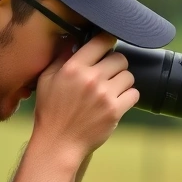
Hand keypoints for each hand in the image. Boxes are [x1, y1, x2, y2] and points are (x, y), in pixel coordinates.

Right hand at [31, 32, 137, 161]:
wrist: (59, 142)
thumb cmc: (51, 111)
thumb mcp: (47, 79)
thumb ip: (61, 57)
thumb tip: (74, 39)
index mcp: (74, 68)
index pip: (101, 41)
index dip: (108, 41)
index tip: (108, 45)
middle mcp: (91, 79)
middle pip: (120, 58)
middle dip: (116, 65)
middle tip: (109, 73)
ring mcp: (105, 95)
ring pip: (129, 76)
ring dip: (123, 81)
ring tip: (112, 89)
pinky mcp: (115, 111)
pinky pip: (134, 94)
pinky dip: (129, 96)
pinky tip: (118, 100)